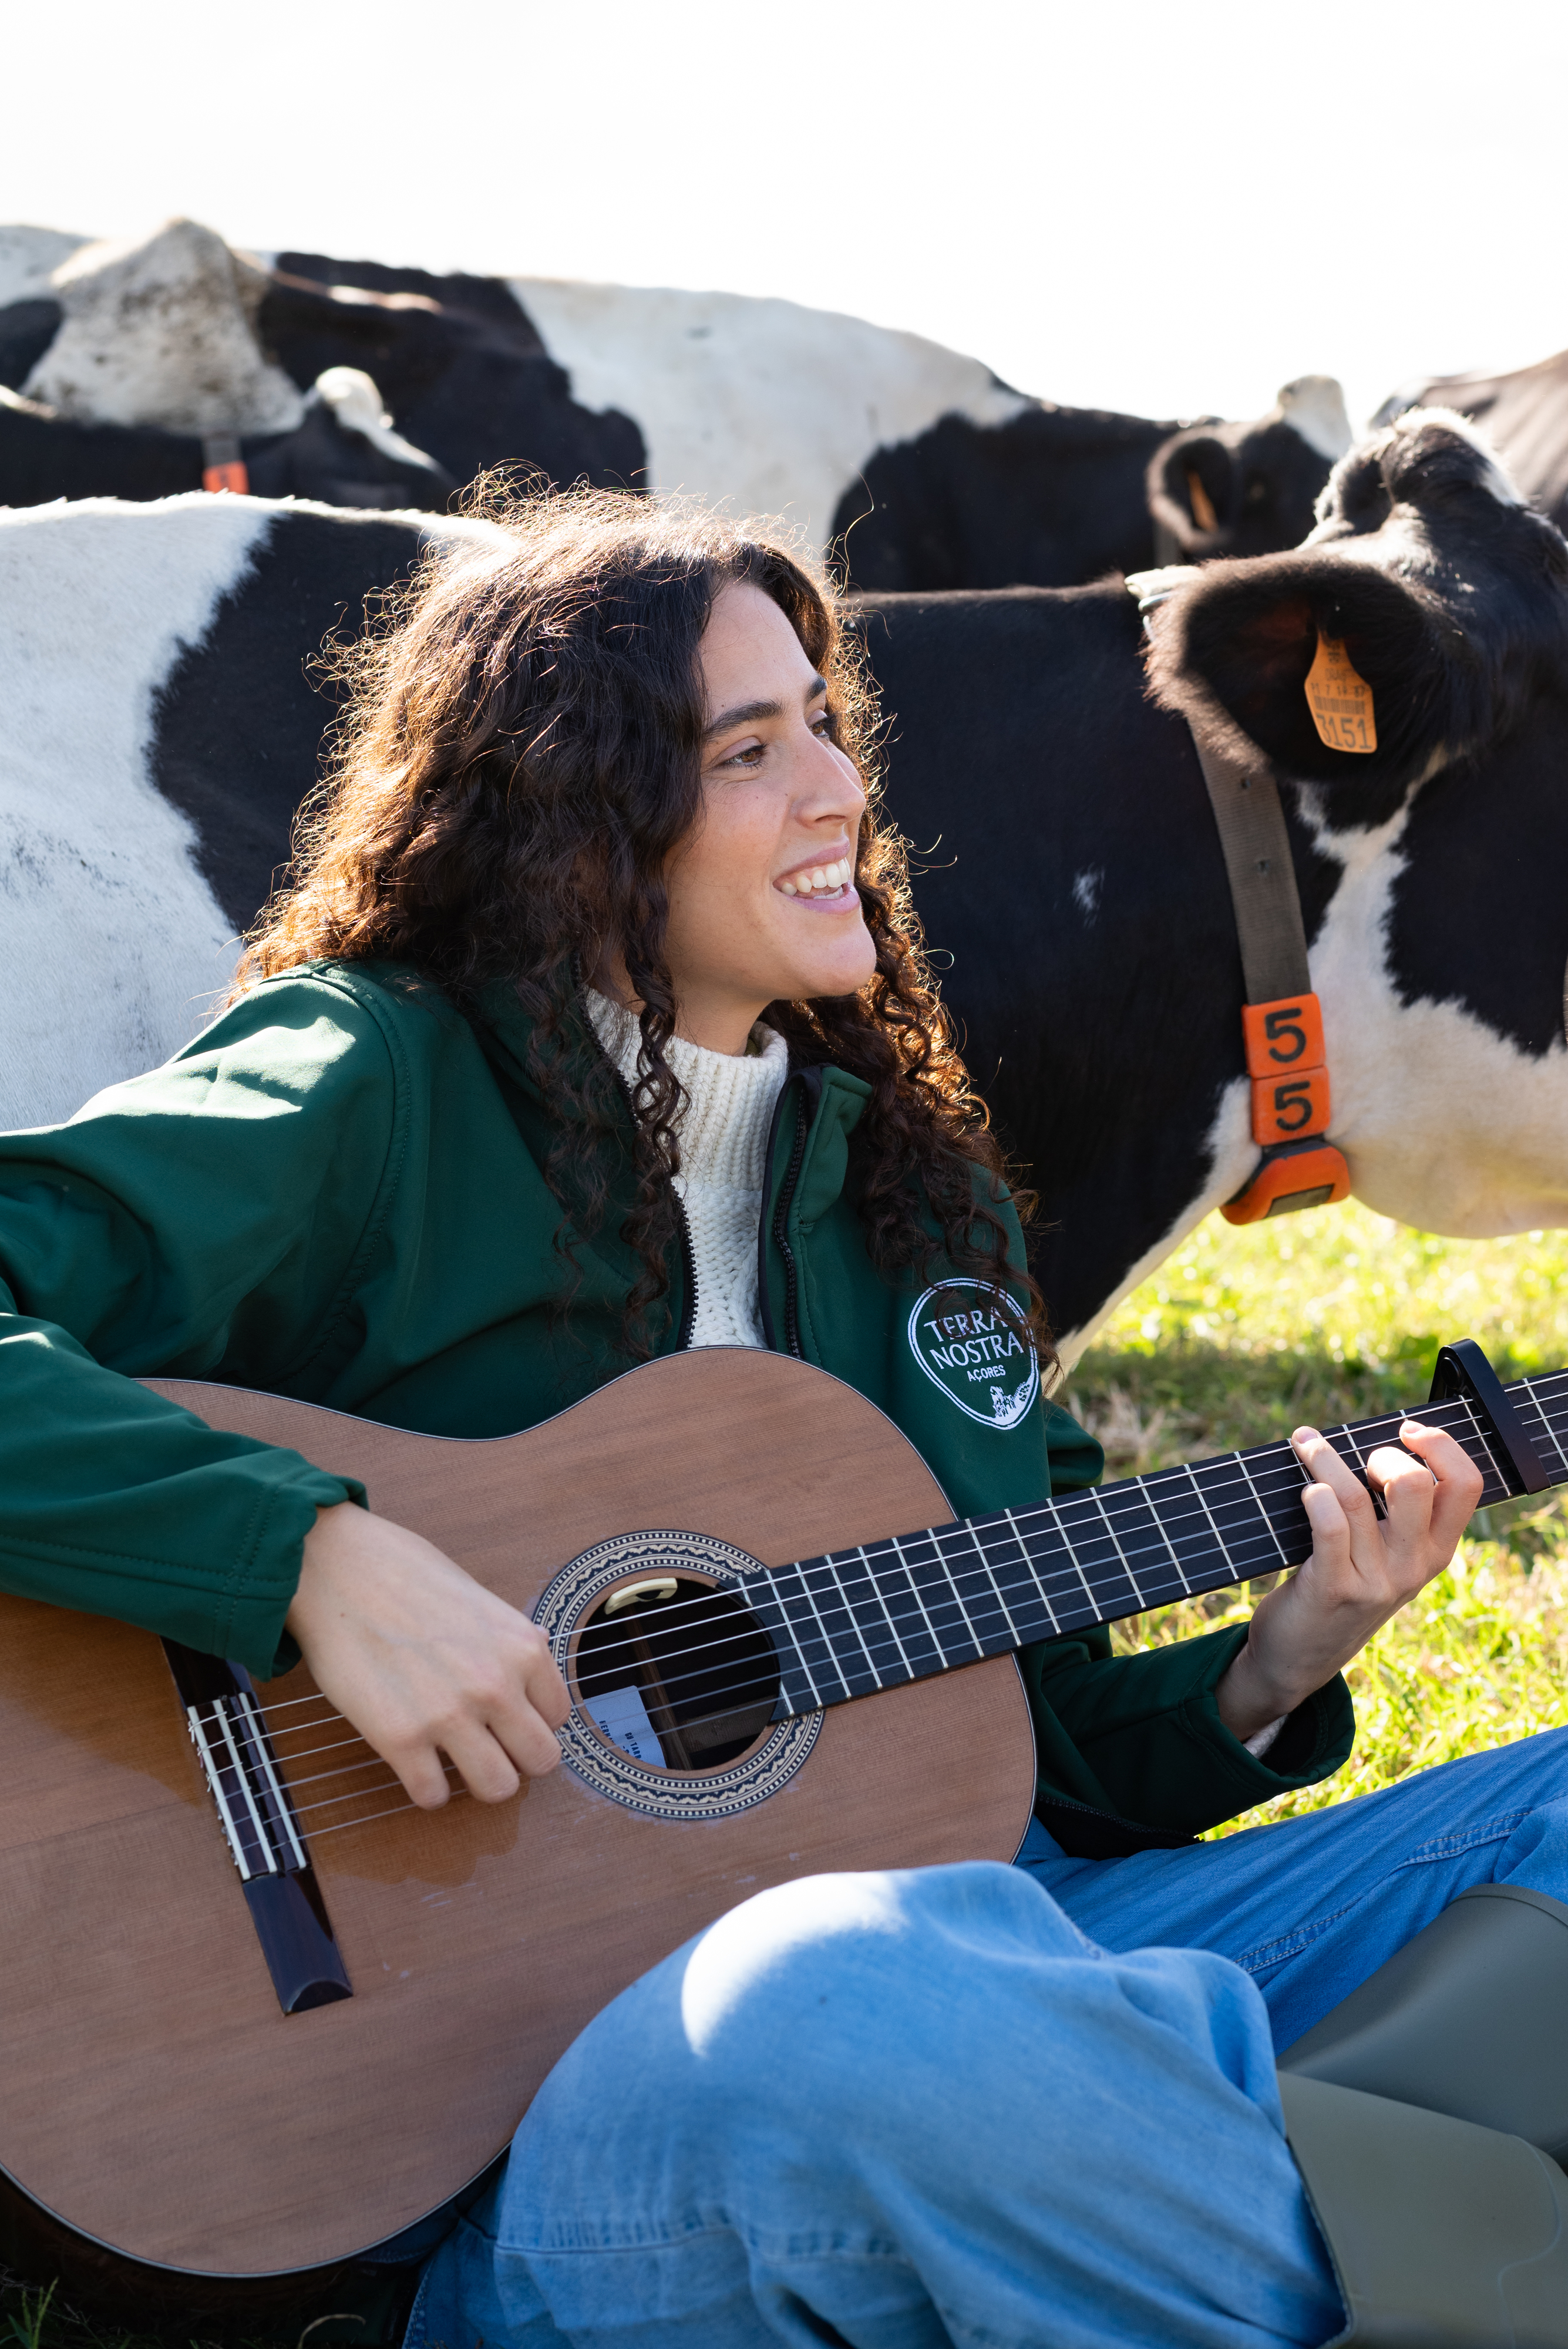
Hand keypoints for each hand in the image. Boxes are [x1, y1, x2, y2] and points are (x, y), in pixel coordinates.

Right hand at [285, 1502, 570, 1807]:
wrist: (337, 1568)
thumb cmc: (404, 1572)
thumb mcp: (479, 1598)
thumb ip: (508, 1640)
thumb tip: (534, 1659)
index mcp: (522, 1647)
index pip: (558, 1716)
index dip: (531, 1719)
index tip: (506, 1716)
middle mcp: (496, 1685)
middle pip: (542, 1761)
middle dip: (517, 1758)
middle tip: (488, 1746)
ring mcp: (449, 1715)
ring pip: (497, 1788)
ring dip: (477, 1780)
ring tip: (455, 1761)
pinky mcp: (400, 1738)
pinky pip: (433, 1795)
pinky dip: (426, 1788)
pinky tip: (415, 1763)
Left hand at [1216, 1421, 1482, 1742]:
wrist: (1301, 1657)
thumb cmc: (1340, 1586)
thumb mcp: (1384, 1557)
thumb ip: (1394, 1514)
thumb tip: (1376, 1442)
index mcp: (1436, 1551)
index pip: (1466, 1486)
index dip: (1441, 1446)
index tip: (1408, 1429)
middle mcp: (1414, 1566)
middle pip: (1416, 1484)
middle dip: (1383, 1455)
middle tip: (1357, 1461)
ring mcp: (1376, 1580)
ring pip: (1356, 1497)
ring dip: (1323, 1459)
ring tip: (1304, 1443)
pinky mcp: (1334, 1588)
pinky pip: (1329, 1526)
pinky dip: (1315, 1496)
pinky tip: (1305, 1488)